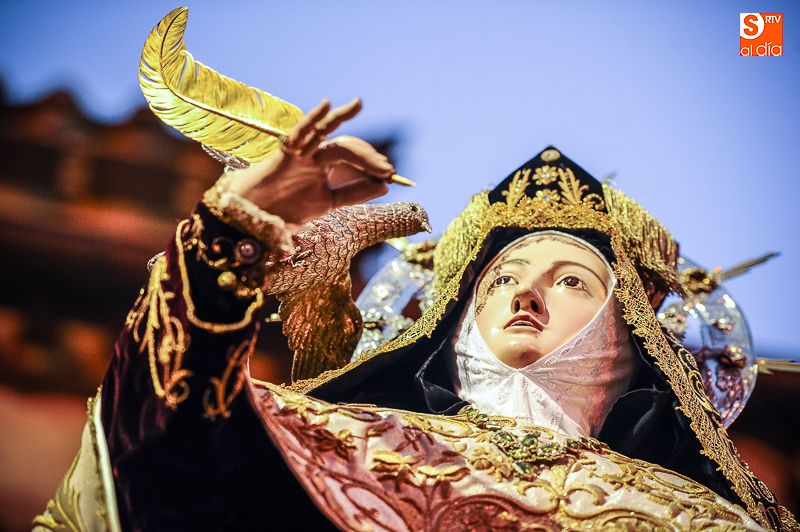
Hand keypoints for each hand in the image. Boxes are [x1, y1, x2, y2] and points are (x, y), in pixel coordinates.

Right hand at [225, 98, 394, 229]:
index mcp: (324, 168)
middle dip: (366, 155)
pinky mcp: (285, 155)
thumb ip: (354, 193)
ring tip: (358, 104)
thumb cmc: (286, 212)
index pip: (353, 159)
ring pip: (324, 132)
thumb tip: (385, 186)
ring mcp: (300, 155)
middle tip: (386, 169)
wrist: (255, 221)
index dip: (372, 165)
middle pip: (344, 148)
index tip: (391, 175)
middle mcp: (314, 158)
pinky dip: (311, 118)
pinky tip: (327, 105)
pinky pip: (299, 133)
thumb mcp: (328, 203)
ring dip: (342, 118)